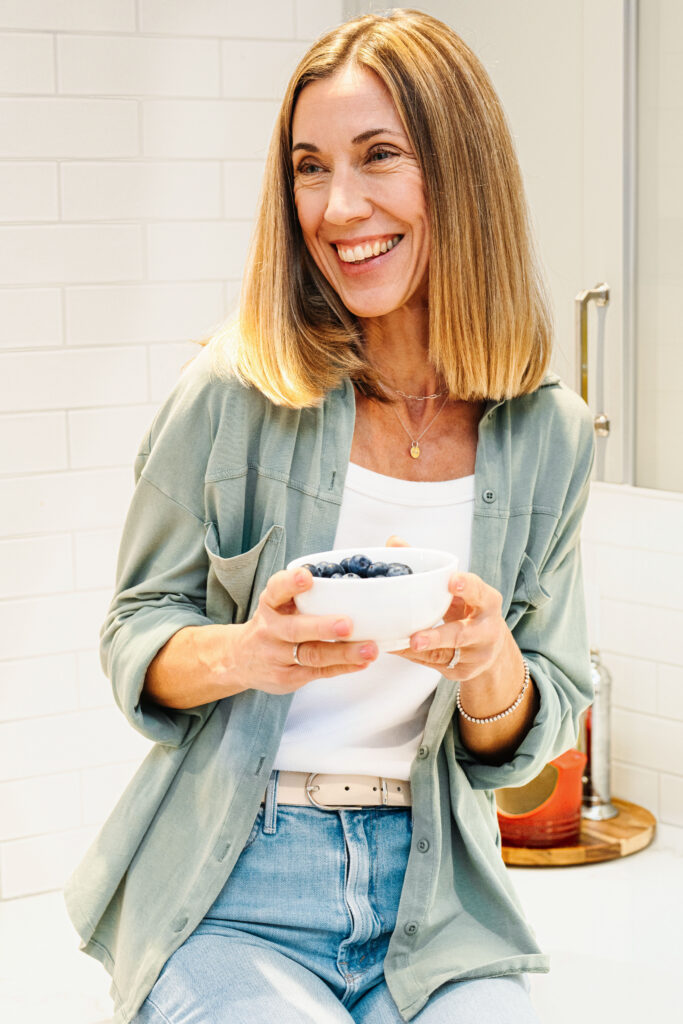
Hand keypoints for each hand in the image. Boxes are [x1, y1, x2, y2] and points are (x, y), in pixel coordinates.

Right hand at [233, 566, 377, 693]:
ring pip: (312, 654)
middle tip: (347, 624)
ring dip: (344, 653)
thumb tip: (348, 585)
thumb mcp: (275, 604)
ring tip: (369, 649)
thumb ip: (301, 595)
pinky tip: (362, 662)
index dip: (291, 583)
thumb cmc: (270, 626)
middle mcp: (271, 630)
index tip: (307, 577)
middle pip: (296, 629)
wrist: (239, 659)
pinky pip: (319, 672)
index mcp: (269, 605)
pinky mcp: (288, 677)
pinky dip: (343, 667)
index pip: (276, 590)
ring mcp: (278, 656)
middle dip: (323, 627)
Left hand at [385, 536, 505, 680]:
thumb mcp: (457, 589)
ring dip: (424, 651)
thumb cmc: (467, 609)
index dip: (467, 586)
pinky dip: (415, 657)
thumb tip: (393, 541)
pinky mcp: (465, 671)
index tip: (452, 580)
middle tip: (416, 637)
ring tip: (405, 646)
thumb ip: (427, 566)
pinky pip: (436, 663)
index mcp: (487, 601)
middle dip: (439, 636)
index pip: (480, 592)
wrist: (490, 648)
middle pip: (463, 634)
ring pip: (448, 653)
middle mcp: (486, 629)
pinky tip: (397, 649)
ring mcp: (477, 654)